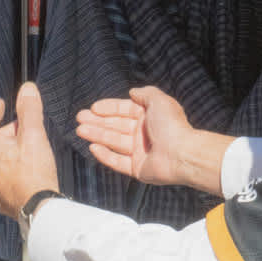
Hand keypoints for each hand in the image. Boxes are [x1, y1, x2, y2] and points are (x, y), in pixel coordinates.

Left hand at [0, 82, 59, 217]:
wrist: (39, 210)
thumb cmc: (34, 174)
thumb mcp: (34, 136)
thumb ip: (29, 110)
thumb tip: (27, 88)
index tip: (1, 104)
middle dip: (7, 132)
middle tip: (26, 131)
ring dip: (7, 149)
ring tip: (26, 150)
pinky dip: (6, 164)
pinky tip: (21, 167)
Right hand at [76, 86, 193, 185]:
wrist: (182, 154)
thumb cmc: (172, 126)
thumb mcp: (159, 100)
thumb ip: (145, 93)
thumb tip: (132, 91)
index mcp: (148, 117)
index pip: (124, 110)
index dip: (108, 108)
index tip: (92, 108)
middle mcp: (143, 133)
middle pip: (115, 126)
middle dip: (97, 122)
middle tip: (79, 119)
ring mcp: (139, 152)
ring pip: (113, 142)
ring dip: (96, 135)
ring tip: (80, 130)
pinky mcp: (137, 169)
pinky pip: (117, 162)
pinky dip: (105, 155)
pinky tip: (93, 147)